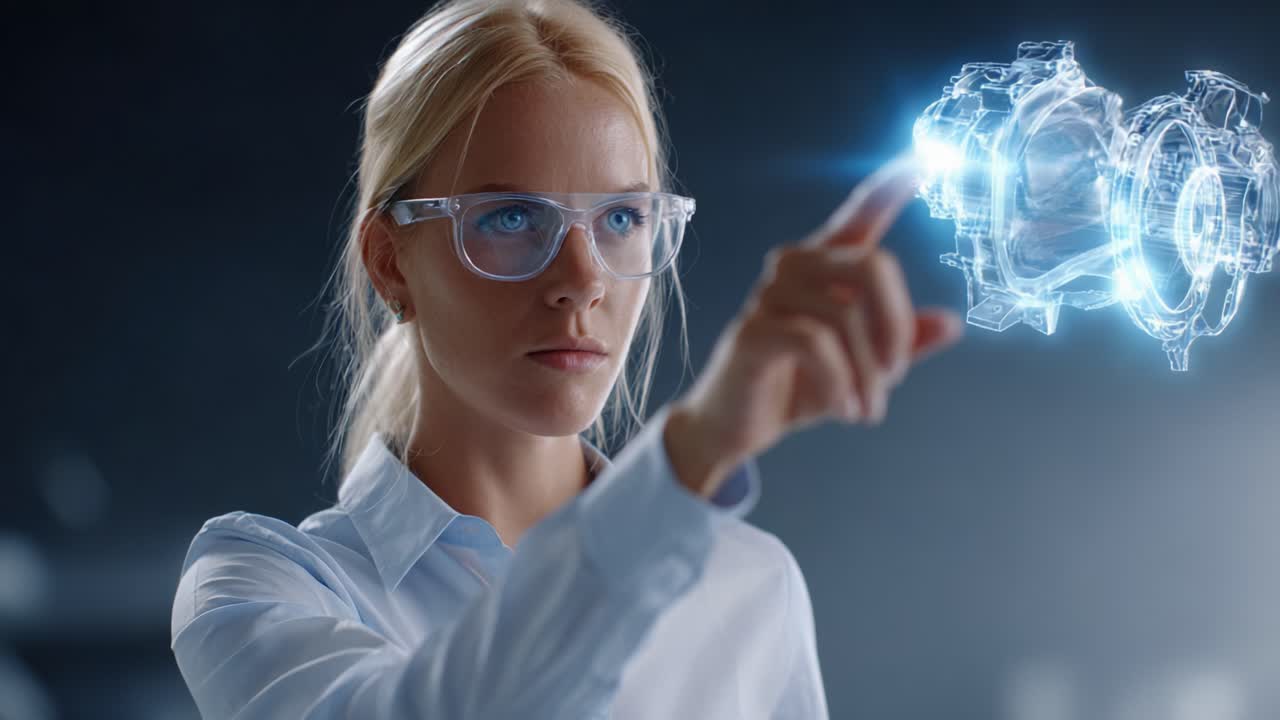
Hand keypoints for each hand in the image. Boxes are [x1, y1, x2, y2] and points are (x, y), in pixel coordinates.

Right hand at [664, 152, 964, 497]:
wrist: (735, 427)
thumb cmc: (796, 387)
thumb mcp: (861, 369)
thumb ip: (902, 345)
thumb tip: (952, 323)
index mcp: (823, 268)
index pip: (859, 217)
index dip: (889, 188)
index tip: (927, 161)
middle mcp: (795, 267)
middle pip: (873, 266)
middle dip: (896, 328)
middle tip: (895, 377)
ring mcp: (770, 294)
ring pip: (846, 316)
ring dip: (869, 374)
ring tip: (867, 409)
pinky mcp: (753, 329)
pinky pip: (815, 343)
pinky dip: (840, 381)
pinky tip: (842, 406)